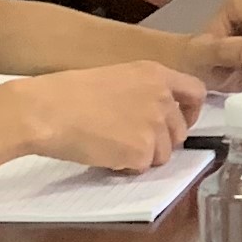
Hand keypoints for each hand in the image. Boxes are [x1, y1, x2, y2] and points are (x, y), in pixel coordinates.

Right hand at [9, 62, 202, 171]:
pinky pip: (142, 168)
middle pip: (180, 131)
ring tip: (111, 145)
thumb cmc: (68, 94)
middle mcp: (162, 97)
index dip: (191, 112)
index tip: (180, 122)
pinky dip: (125, 167)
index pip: (196, 92)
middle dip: (160, 141)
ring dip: (142, 156)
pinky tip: (104, 154)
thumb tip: (155, 115)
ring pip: (163, 154)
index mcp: (155, 73)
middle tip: (129, 140)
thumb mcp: (116, 78)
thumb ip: (143, 92)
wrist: (45, 110)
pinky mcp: (141, 151)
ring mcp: (154, 125)